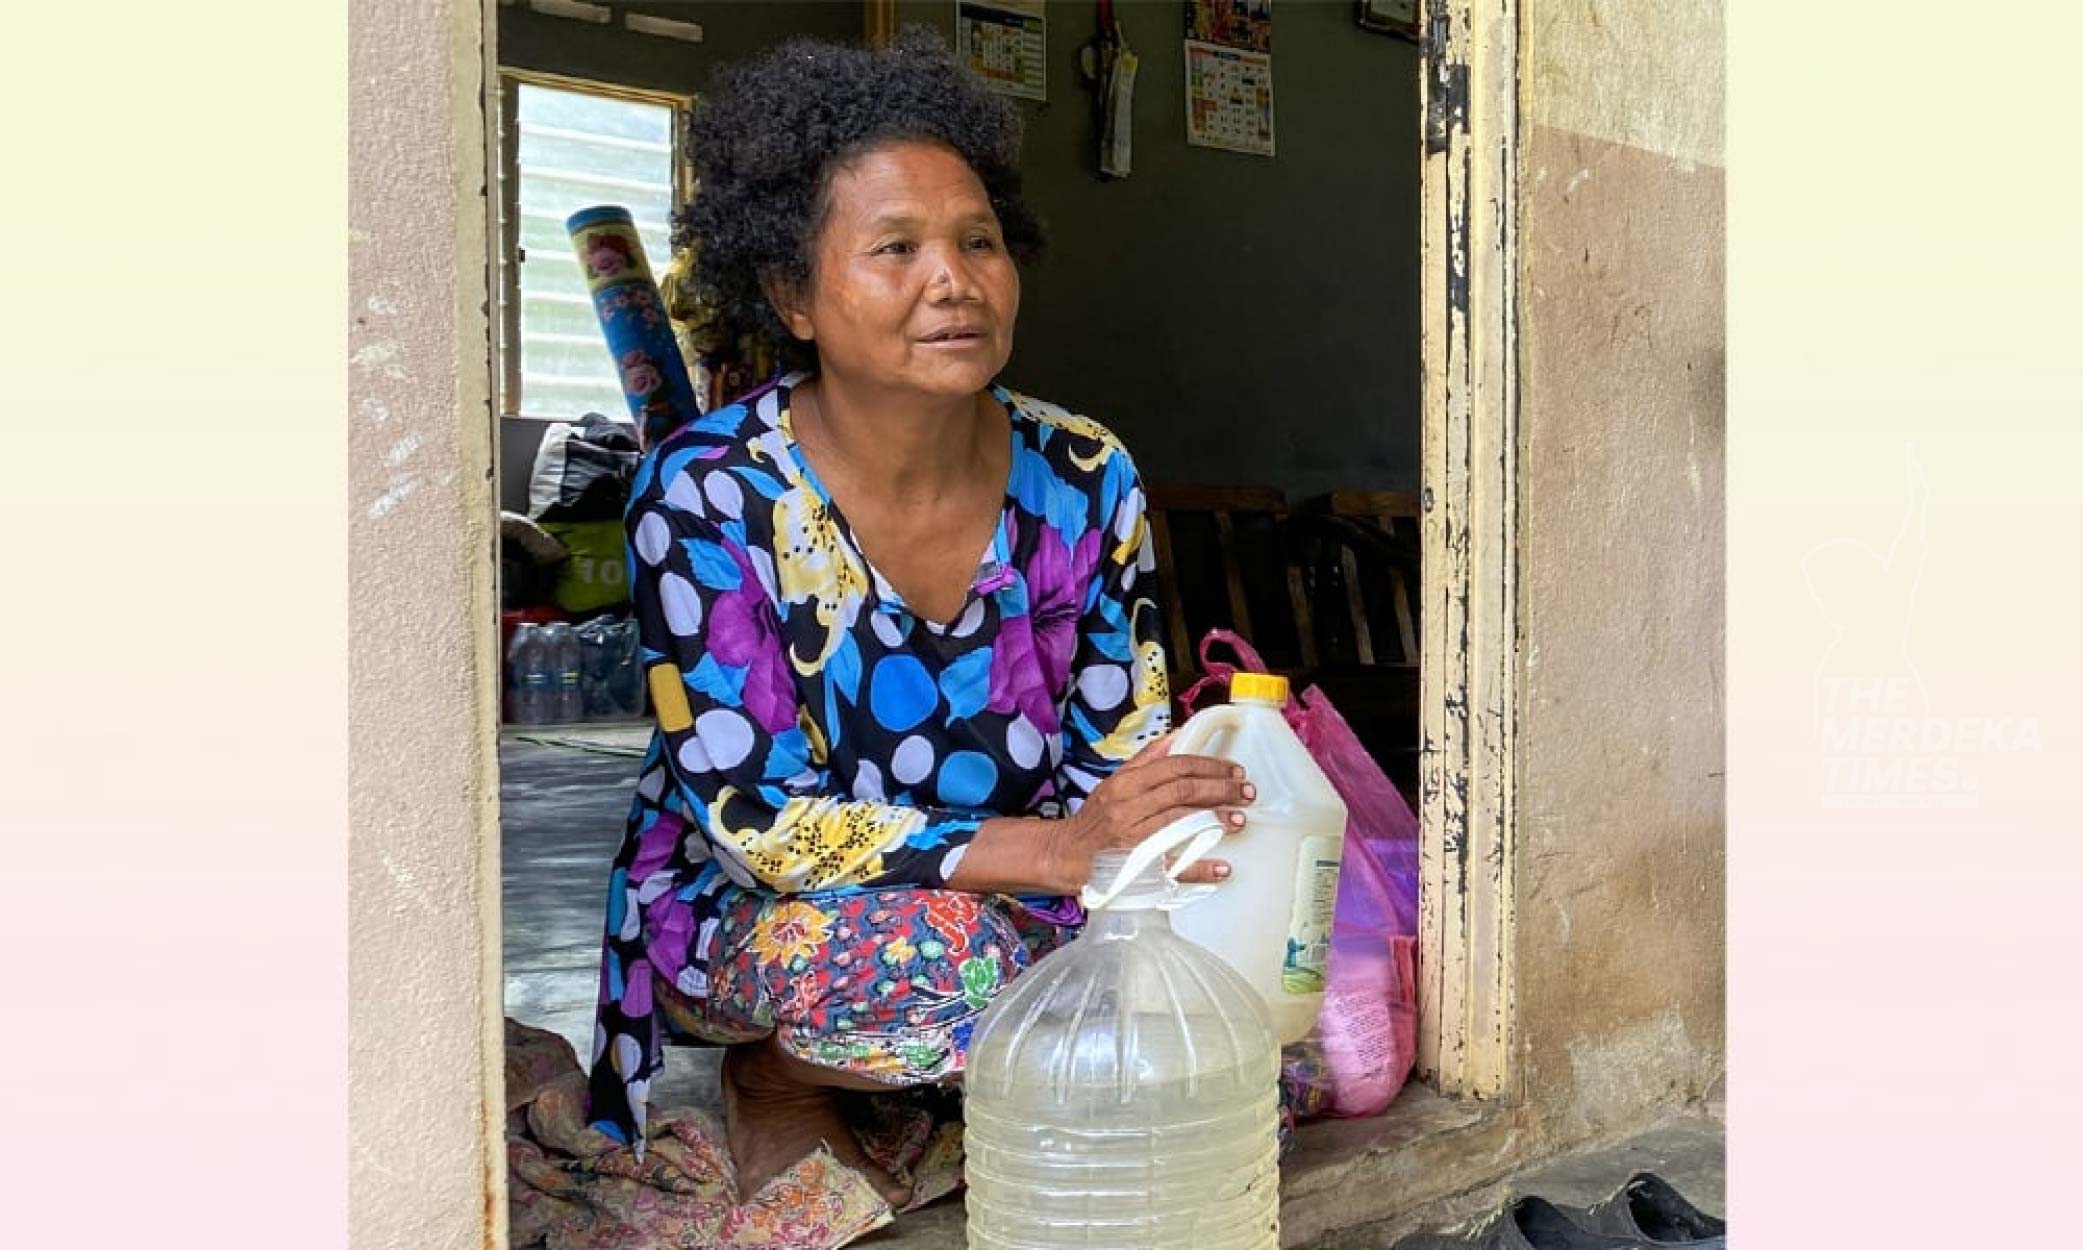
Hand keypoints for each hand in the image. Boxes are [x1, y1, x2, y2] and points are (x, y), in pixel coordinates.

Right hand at [1043, 735, 1254, 893]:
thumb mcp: (1115, 782)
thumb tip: (1179, 734)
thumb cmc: (1095, 819)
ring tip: (1239, 820)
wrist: (1065, 856)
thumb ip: (1147, 760)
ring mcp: (1132, 840)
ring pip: (1180, 824)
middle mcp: (1128, 809)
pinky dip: (1200, 868)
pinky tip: (1222, 868)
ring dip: (1214, 821)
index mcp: (1125, 784)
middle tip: (1247, 792)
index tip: (1235, 770)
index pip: (1174, 767)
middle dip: (1220, 790)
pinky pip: (1172, 868)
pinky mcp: (1135, 869)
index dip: (1209, 766)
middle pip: (1182, 792)